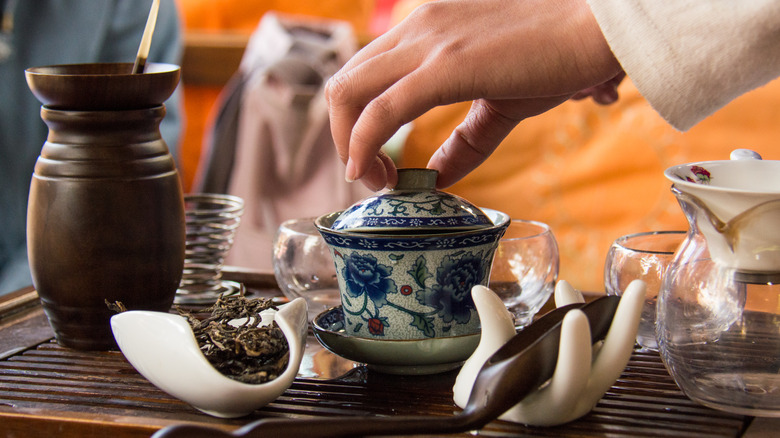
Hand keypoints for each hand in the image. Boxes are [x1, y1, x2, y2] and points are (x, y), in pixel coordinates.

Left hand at [325, 0, 621, 189]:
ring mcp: (428, 42)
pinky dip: (362, 144)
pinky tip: (369, 173)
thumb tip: (438, 179)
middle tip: (372, 176)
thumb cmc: (557, 60)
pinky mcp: (444, 66)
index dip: (357, 123)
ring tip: (374, 180)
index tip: (379, 163)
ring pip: (349, 92)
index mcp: (427, 28)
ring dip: (348, 144)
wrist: (600, 31)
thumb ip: (465, 142)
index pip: (365, 74)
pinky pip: (381, 111)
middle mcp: (418, 27)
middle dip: (343, 136)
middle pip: (345, 83)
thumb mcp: (500, 105)